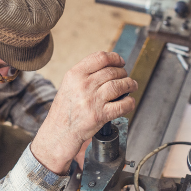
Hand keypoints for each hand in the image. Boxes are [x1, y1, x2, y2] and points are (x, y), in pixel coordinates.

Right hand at [31, 51, 136, 173]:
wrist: (59, 132)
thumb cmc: (64, 110)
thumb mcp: (68, 85)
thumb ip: (85, 75)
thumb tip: (109, 67)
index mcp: (74, 75)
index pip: (101, 57)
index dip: (115, 58)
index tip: (120, 62)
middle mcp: (83, 85)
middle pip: (112, 71)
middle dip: (123, 73)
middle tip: (125, 77)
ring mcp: (92, 100)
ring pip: (119, 85)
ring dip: (129, 85)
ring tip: (131, 86)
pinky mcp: (100, 115)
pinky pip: (122, 105)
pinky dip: (129, 102)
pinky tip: (129, 102)